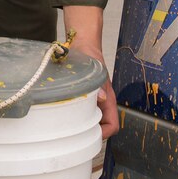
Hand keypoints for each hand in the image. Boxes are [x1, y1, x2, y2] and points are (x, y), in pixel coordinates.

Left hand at [63, 5, 118, 138]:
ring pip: (92, 120)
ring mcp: (94, 100)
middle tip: (75, 133)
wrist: (83, 43)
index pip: (112, 125)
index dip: (104, 133)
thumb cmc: (91, 55)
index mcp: (108, 98)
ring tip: (68, 126)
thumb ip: (99, 83)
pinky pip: (83, 111)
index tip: (90, 134)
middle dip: (91, 133)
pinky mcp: (85, 95)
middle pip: (102, 126)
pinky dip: (76, 115)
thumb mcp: (96, 69)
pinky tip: (64, 113)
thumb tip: (102, 98)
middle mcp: (102, 102)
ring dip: (84, 124)